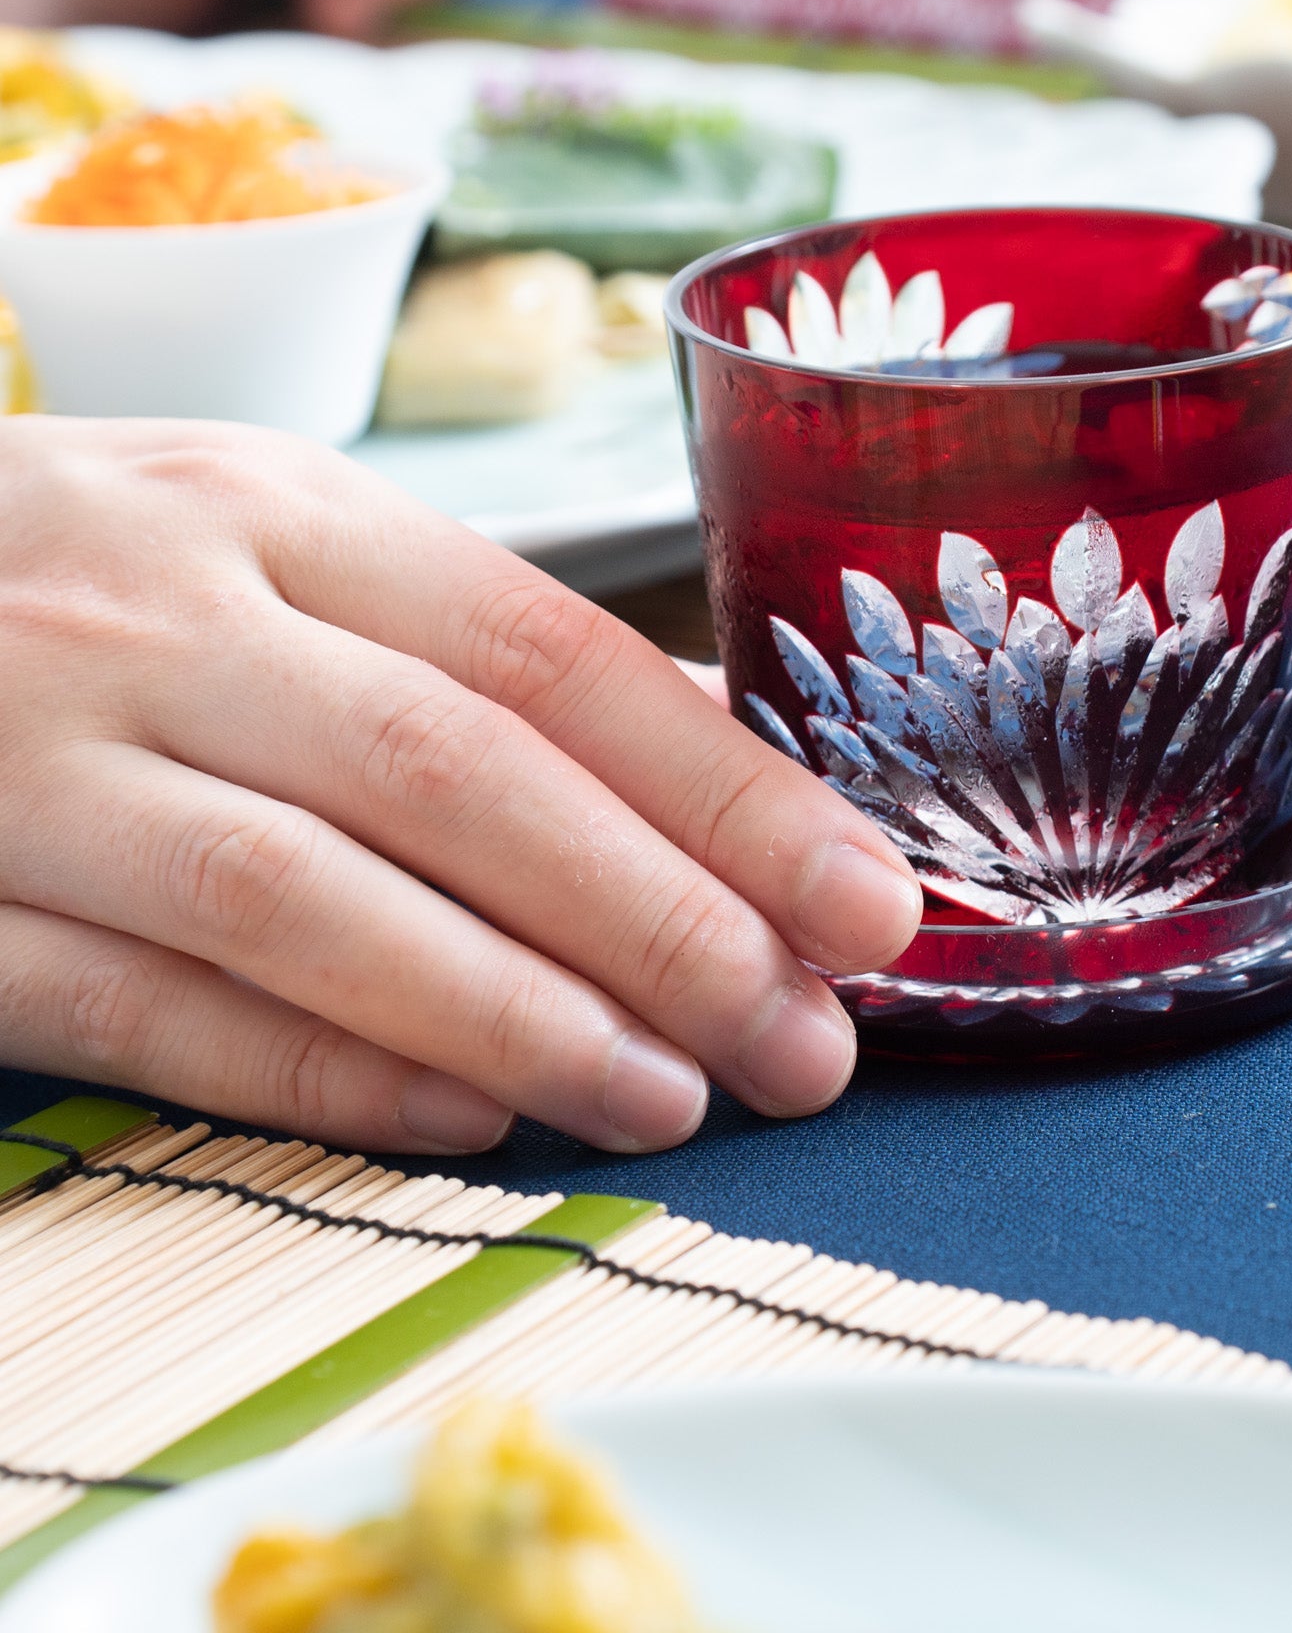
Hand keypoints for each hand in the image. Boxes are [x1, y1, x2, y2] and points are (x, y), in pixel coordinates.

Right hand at [0, 419, 923, 1153]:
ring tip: (674, 1097)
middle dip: (662, 924)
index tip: (868, 904)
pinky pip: (145, 1005)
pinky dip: (319, 1068)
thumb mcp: (294, 552)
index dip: (730, 793)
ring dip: (516, 1014)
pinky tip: (467, 1118)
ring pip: (309, 899)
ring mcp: (38, 757)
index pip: (557, 659)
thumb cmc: (106, 571)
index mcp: (292, 515)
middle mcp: (170, 618)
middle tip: (808, 1043)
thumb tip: (730, 763)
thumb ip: (483, 659)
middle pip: (462, 779)